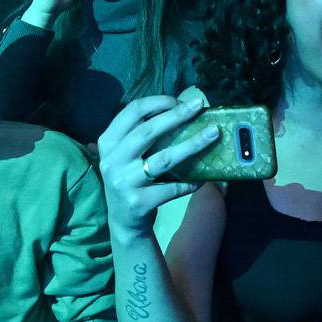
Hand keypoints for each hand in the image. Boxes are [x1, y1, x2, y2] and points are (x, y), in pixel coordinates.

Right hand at [96, 92, 217, 237]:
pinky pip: (172, 188)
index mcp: (108, 142)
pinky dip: (190, 182)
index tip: (179, 100)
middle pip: (148, 131)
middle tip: (199, 106)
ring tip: (213, 134)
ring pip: (164, 158)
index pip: (132, 112)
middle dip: (177, 115)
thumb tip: (181, 109)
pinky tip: (203, 178)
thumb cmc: (131, 179)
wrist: (124, 222)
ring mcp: (124, 182)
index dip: (157, 102)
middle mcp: (112, 160)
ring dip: (192, 144)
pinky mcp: (139, 202)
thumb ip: (141, 134)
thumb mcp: (125, 154)